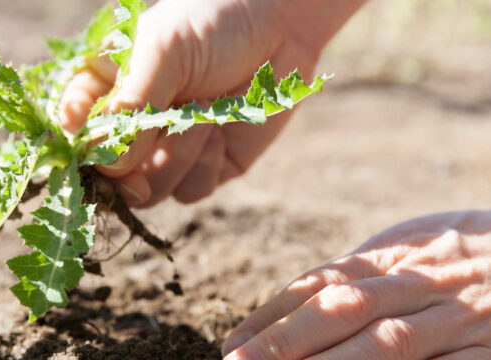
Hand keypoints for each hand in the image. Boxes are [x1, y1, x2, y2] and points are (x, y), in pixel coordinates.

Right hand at [59, 0, 362, 206]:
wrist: (282, 23)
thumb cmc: (210, 22)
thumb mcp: (162, 51)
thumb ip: (131, 105)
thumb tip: (111, 166)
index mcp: (104, 93)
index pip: (73, 136)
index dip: (79, 152)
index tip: (94, 151)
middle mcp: (130, 128)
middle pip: (107, 178)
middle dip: (129, 168)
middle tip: (156, 138)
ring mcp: (166, 151)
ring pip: (148, 192)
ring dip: (174, 159)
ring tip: (202, 117)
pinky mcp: (206, 167)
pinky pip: (190, 191)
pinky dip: (204, 165)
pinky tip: (219, 128)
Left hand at [222, 210, 490, 359]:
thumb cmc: (466, 253)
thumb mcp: (414, 245)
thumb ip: (362, 271)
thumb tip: (297, 300)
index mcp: (396, 254)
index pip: (321, 282)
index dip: (273, 314)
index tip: (233, 343)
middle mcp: (423, 283)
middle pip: (344, 309)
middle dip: (287, 341)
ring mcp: (460, 320)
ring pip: (390, 344)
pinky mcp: (490, 354)